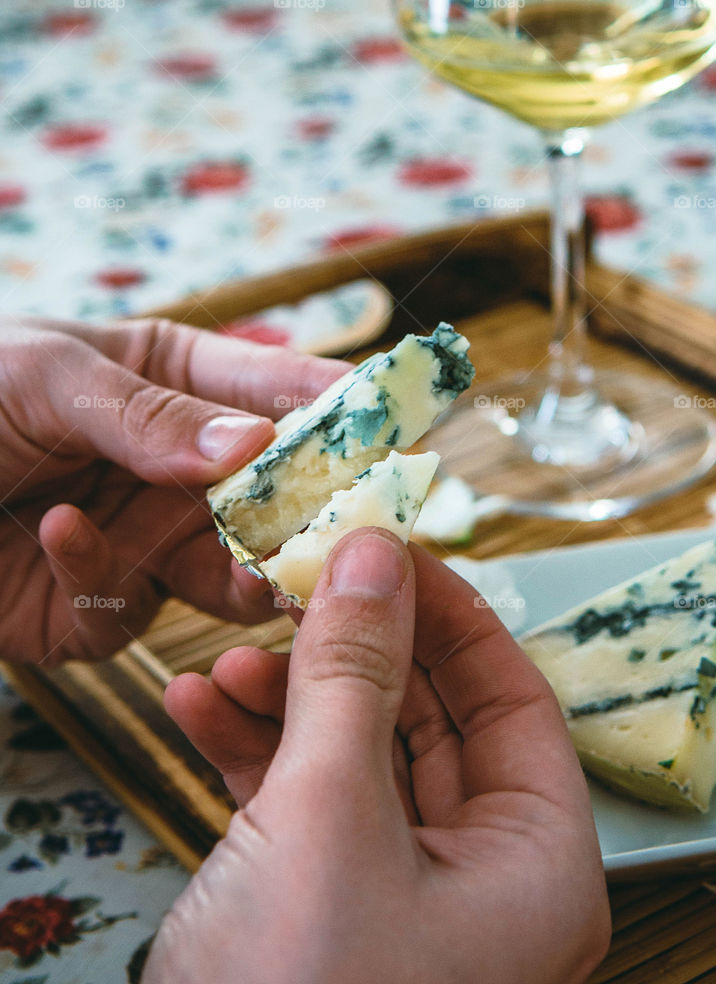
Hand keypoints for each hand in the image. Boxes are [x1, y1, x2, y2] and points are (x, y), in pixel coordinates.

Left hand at [0, 316, 346, 663]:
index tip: (400, 421)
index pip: (279, 388)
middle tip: (349, 528)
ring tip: (255, 575)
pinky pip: (129, 606)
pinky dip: (101, 574)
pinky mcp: (99, 608)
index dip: (341, 405)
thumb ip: (150, 413)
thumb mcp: (47, 376)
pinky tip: (59, 533)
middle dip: (309, 510)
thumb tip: (254, 443)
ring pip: (228, 570)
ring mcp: (143, 539)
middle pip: (272, 492)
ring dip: (243, 573)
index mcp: (176, 381)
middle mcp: (175, 465)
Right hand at [148, 530, 609, 983]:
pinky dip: (254, 756)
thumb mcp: (327, 815)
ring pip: (359, 759)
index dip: (450, 613)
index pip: (512, 698)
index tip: (391, 549)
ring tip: (226, 657)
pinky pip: (308, 808)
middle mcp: (485, 885)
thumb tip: (375, 557)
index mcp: (536, 867)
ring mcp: (406, 903)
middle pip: (428, 722)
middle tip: (300, 586)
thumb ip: (353, 675)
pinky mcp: (333, 916)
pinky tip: (198, 710)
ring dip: (288, 700)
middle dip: (353, 651)